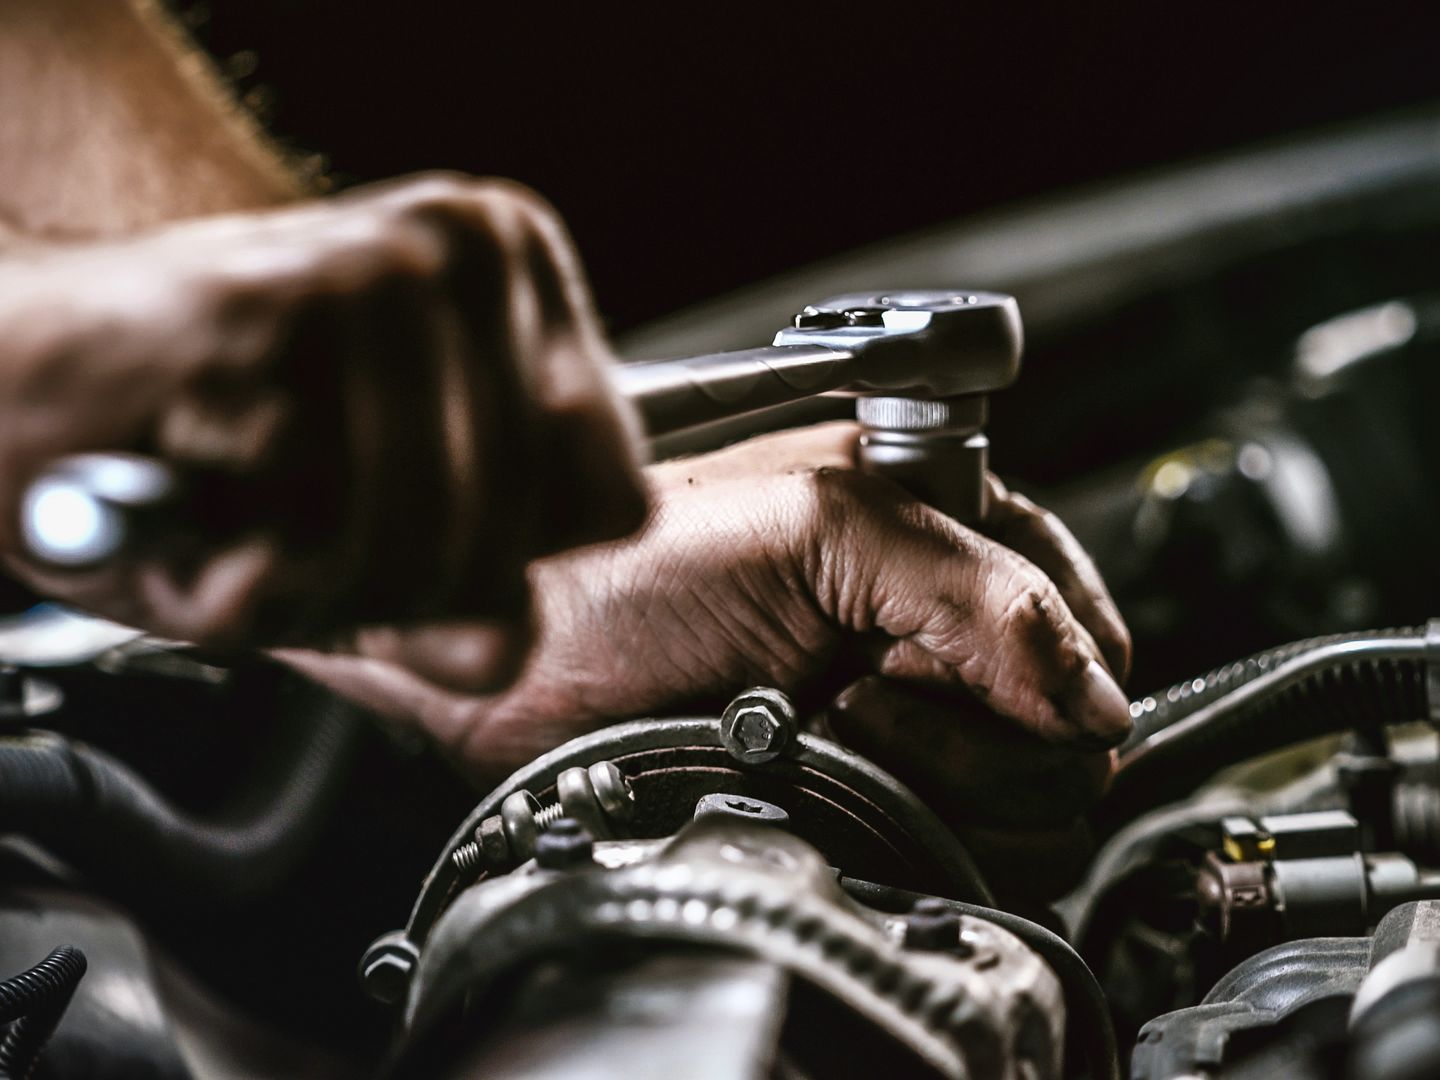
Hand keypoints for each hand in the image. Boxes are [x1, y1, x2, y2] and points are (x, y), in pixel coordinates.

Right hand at [0, 174, 646, 687]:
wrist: (12, 381)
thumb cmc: (198, 452)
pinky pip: (318, 527)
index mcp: (516, 277)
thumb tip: (501, 646)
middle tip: (304, 532)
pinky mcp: (279, 300)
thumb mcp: (360, 551)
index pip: (616, 494)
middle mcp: (466, 246)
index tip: (422, 533)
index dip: (512, 561)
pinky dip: (242, 566)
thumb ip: (453, 607)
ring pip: (432, 539)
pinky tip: (196, 489)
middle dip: (406, 586)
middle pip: (525, 533)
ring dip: (317, 581)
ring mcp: (382, 265)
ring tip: (245, 512)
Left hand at [283, 422, 1131, 894]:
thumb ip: (976, 592)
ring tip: (829, 728)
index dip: (1049, 662)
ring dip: (932, 779)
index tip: (957, 674)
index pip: (1078, 613)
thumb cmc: (628, 562)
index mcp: (940, 530)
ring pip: (1016, 797)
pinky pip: (946, 844)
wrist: (519, 655)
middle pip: (1060, 722)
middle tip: (867, 694)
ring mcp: (898, 715)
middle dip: (975, 727)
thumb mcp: (817, 530)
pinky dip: (899, 826)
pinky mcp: (860, 790)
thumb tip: (1093, 695)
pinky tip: (821, 776)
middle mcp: (928, 624)